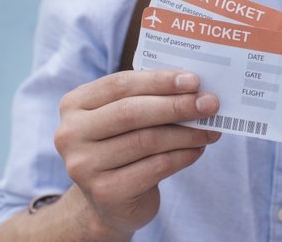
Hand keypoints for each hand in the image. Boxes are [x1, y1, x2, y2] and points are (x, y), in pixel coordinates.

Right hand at [54, 70, 220, 240]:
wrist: (109, 201)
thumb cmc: (124, 145)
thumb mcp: (127, 117)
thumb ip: (150, 99)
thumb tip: (196, 90)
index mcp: (75, 104)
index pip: (120, 84)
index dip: (159, 80)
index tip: (194, 80)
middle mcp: (71, 133)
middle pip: (132, 112)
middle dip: (176, 106)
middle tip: (210, 103)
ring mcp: (84, 165)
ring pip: (147, 141)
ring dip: (186, 134)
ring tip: (210, 130)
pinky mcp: (105, 192)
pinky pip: (155, 167)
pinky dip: (182, 156)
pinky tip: (197, 150)